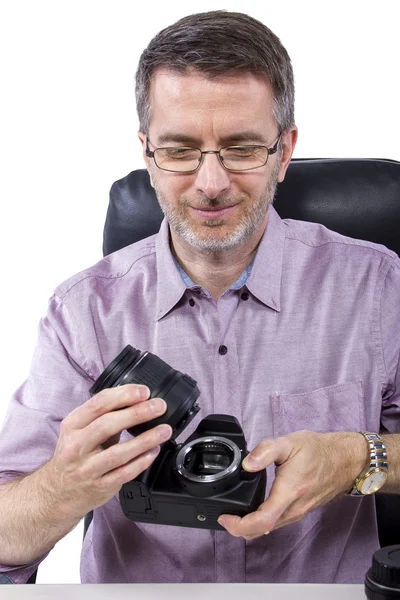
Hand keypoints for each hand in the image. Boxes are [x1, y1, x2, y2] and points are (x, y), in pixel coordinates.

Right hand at [45, 384, 171, 519]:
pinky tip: (154, 451)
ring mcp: (87, 468)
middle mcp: (77, 446)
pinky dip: (142, 461)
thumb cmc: (74, 455)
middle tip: (159, 407)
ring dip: (146, 439)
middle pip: (108, 425)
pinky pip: (125, 473)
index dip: (123, 395)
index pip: (98, 404)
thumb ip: (104, 415)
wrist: (57, 492)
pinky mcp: (100, 486)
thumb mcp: (79, 430)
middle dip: (137, 413)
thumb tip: (136, 398)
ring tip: (164, 430)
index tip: (144, 391)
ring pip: (119, 452)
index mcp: (73, 425)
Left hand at [217, 430, 365, 538]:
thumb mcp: (289, 442)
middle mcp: (294, 508)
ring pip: (269, 529)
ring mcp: (298, 512)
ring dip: (250, 526)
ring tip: (235, 513)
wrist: (345, 460)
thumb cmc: (318, 451)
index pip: (262, 520)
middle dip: (239, 527)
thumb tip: (247, 464)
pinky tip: (254, 510)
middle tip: (225, 515)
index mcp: (289, 491)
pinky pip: (277, 523)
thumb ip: (265, 451)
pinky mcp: (300, 511)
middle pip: (261, 530)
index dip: (239, 525)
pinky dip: (261, 522)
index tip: (225, 518)